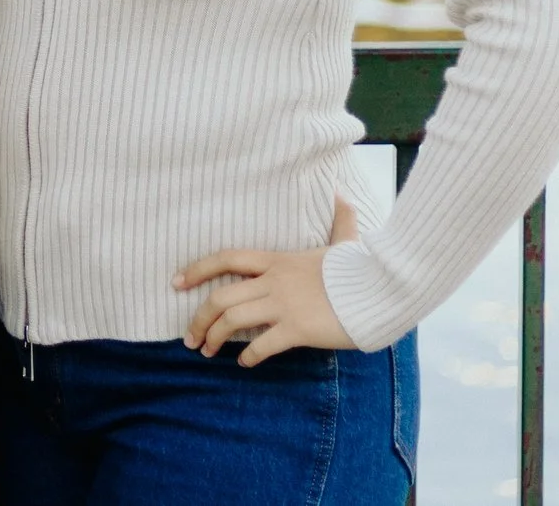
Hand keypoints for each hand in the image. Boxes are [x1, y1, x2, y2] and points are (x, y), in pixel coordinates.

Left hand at [175, 198, 359, 366]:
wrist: (381, 287)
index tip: (176, 283)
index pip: (227, 258)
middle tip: (190, 338)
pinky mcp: (298, 328)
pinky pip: (262, 345)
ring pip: (233, 320)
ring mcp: (284, 304)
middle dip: (199, 318)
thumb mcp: (344, 242)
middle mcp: (274, 280)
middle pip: (221, 296)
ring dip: (215, 338)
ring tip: (208, 352)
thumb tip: (343, 194)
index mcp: (277, 259)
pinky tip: (244, 363)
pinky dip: (248, 356)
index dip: (197, 269)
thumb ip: (340, 221)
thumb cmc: (361, 268)